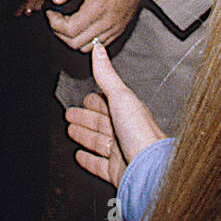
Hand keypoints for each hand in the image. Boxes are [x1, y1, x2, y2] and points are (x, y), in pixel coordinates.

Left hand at [46, 0, 142, 50]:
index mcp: (97, 7)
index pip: (70, 29)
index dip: (55, 24)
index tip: (51, 14)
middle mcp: (106, 22)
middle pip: (75, 42)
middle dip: (60, 33)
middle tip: (56, 20)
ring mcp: (113, 29)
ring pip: (86, 47)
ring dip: (72, 39)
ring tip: (68, 25)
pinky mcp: (118, 31)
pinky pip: (98, 45)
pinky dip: (86, 40)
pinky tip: (82, 27)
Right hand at [64, 40, 166, 186]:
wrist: (150, 168)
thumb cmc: (141, 133)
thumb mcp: (121, 97)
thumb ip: (107, 75)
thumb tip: (99, 50)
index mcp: (127, 112)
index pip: (107, 103)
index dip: (94, 100)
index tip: (84, 98)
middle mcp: (125, 131)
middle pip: (100, 122)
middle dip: (85, 117)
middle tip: (71, 114)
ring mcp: (121, 151)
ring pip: (98, 141)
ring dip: (84, 136)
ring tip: (71, 131)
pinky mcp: (116, 170)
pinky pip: (98, 164)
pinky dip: (88, 159)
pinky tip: (79, 156)